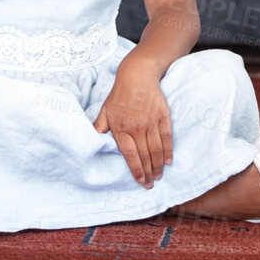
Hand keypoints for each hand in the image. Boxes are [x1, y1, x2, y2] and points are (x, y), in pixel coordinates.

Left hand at [95, 61, 174, 187]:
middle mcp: (136, 127)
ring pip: (156, 149)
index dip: (136, 170)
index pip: (129, 155)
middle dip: (148, 173)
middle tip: (150, 184)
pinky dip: (168, 150)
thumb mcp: (105, 110)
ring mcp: (151, 121)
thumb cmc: (119, 95)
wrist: (137, 75)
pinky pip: (166, 137)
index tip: (140, 181)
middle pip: (144, 155)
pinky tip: (168, 161)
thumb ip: (99, 127)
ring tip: (159, 176)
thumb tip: (91, 142)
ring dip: (158, 165)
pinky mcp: (162, 115)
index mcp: (121, 128)